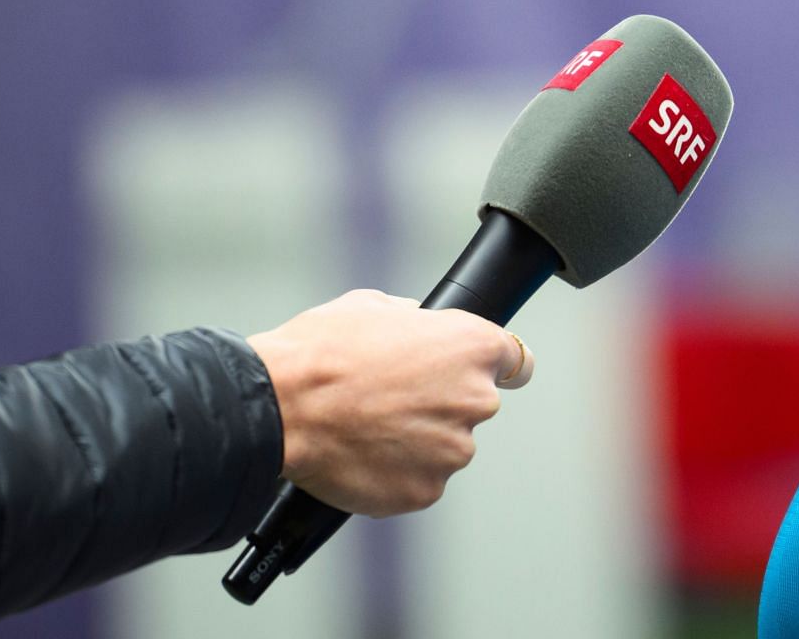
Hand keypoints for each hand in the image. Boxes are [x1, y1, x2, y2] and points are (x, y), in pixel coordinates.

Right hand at [245, 290, 534, 517]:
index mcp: (472, 346)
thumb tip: (419, 326)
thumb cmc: (323, 351)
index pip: (518, 362)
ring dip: (416, 441)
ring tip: (366, 426)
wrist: (280, 407)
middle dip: (441, 403)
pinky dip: (396, 472)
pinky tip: (362, 454)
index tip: (497, 375)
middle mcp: (475, 400)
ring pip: (444, 446)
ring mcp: (453, 451)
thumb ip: (414, 320)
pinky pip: (418, 480)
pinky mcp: (426, 491)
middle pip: (472, 405)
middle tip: (390, 398)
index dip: (504, 368)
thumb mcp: (372, 306)